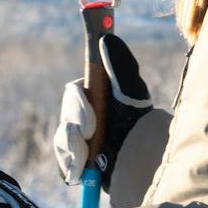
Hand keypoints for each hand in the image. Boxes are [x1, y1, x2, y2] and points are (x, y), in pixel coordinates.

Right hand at [54, 34, 151, 189]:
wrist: (146, 167)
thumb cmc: (141, 128)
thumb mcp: (133, 93)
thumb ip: (120, 66)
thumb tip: (108, 37)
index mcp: (96, 97)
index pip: (74, 91)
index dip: (78, 103)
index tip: (91, 118)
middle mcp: (86, 118)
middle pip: (66, 116)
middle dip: (76, 127)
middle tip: (92, 135)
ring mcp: (81, 142)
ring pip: (62, 140)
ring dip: (73, 147)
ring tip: (87, 157)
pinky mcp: (78, 165)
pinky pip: (63, 162)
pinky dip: (69, 165)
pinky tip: (80, 170)